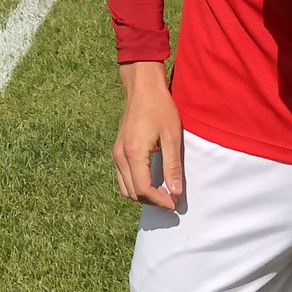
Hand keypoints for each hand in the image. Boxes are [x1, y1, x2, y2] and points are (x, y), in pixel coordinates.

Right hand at [114, 61, 184, 209]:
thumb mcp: (172, 136)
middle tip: (171, 200)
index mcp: (133, 153)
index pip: (143, 189)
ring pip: (125, 187)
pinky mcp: (117, 150)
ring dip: (142, 195)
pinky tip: (151, 181)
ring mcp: (116, 153)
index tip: (174, 204)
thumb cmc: (159, 108)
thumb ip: (172, 166)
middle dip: (151, 201)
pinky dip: (135, 185)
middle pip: (132, 192)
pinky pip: (122, 177)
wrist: (142, 88)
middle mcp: (120, 155)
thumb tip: (175, 191)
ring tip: (162, 193)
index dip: (159, 200)